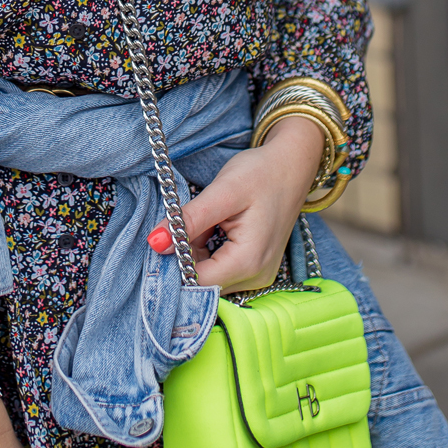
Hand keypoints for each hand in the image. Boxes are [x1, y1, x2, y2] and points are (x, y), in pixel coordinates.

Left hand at [175, 116, 324, 291]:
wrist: (292, 165)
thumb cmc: (261, 173)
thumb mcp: (223, 192)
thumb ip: (189, 219)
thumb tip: (155, 243)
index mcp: (248, 262)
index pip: (197, 282)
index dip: (173, 265)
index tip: (161, 239)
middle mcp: (256, 277)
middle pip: (202, 282)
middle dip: (184, 257)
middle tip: (181, 224)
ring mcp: (257, 275)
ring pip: (209, 276)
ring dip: (194, 253)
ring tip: (203, 221)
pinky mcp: (255, 268)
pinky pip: (220, 269)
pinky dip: (206, 252)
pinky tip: (211, 228)